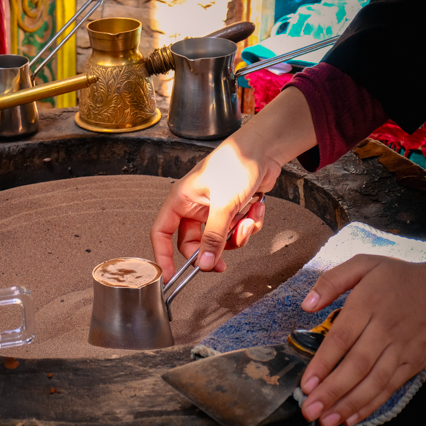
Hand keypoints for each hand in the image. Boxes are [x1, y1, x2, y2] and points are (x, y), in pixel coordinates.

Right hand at [150, 144, 273, 281]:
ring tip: (247, 220)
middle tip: (222, 264)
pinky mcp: (232, 211)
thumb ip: (214, 237)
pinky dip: (249, 225)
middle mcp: (194, 206)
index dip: (162, 256)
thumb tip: (204, 263)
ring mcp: (213, 209)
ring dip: (236, 236)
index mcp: (181, 199)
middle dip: (212, 252)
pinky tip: (255, 208)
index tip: (168, 276)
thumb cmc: (237, 162)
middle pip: (193, 243)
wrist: (265, 149)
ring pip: (219, 240)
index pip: (161, 233)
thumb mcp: (224, 204)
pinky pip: (236, 231)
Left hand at [298, 255, 425, 425]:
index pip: (341, 339)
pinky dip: (371, 404)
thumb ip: (332, 281)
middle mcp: (384, 330)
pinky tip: (352, 417)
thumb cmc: (400, 277)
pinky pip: (390, 387)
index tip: (306, 384)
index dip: (323, 364)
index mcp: (367, 305)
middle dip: (331, 392)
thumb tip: (306, 305)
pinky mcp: (414, 363)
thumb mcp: (364, 264)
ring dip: (349, 404)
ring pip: (373, 382)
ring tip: (327, 421)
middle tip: (310, 411)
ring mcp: (401, 349)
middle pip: (355, 366)